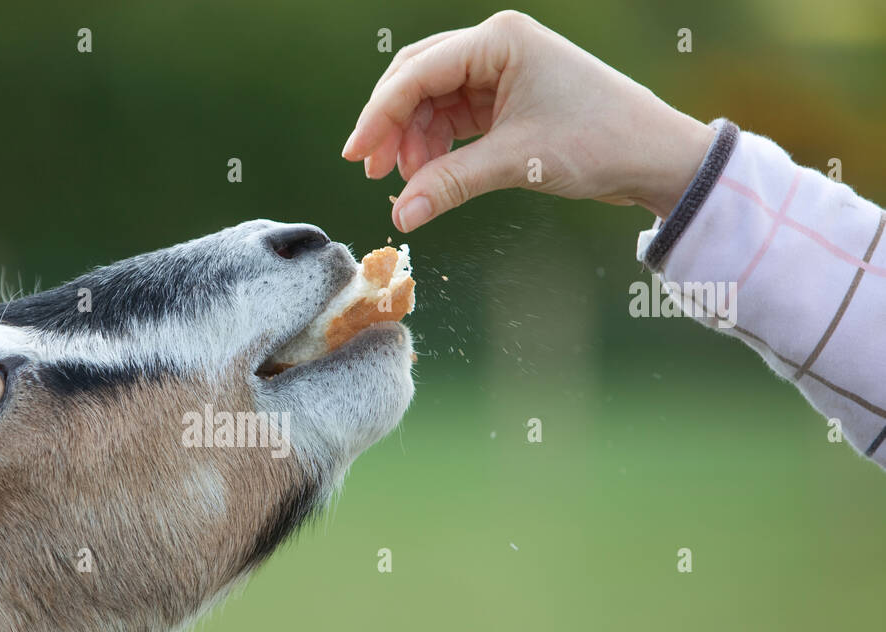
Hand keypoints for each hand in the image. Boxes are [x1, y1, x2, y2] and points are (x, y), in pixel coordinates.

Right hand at [341, 10, 715, 230]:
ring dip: (413, 142)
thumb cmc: (598, 141)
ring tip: (406, 184)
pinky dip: (436, 148)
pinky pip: (453, 119)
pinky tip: (428, 176)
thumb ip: (451, 183)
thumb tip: (401, 215)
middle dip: (392, 127)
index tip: (354, 155)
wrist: (653, 155)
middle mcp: (496, 46)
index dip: (379, 115)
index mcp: (500, 39)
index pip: (418, 73)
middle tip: (372, 172)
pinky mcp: (505, 99)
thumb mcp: (517, 162)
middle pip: (417, 81)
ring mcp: (500, 71)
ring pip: (432, 103)